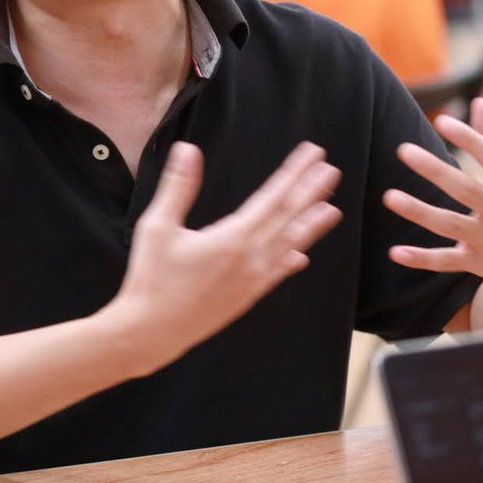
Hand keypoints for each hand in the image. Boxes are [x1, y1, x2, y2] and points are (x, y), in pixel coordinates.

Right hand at [104, 141, 341, 375]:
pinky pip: (276, 273)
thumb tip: (188, 150)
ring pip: (289, 246)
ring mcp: (252, 281)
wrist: (151, 332)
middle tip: (330, 170)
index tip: (312, 154)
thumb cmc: (151, 279)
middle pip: (288, 219)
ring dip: (311, 225)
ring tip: (331, 208)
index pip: (272, 198)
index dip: (294, 173)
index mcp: (232, 239)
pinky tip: (301, 256)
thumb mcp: (158, 227)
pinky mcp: (246, 297)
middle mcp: (250, 259)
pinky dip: (291, 260)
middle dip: (310, 192)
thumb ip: (178, 187)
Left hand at [384, 98, 482, 290]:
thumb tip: (478, 102)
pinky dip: (421, 259)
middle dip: (435, 171)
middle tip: (403, 149)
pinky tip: (394, 252)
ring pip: (450, 226)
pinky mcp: (476, 263)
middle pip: (468, 191)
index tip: (442, 121)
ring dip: (419, 213)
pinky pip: (445, 262)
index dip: (471, 140)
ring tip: (388, 196)